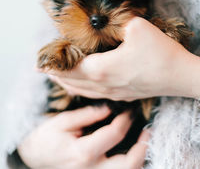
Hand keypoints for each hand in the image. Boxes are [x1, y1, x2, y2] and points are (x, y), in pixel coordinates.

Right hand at [18, 106, 148, 168]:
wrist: (33, 159)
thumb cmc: (46, 138)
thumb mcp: (63, 122)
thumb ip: (88, 115)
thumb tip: (110, 106)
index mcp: (83, 153)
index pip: (114, 134)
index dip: (125, 119)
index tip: (130, 109)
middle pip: (128, 164)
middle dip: (143, 146)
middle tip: (148, 130)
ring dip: (140, 158)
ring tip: (145, 142)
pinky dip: (130, 166)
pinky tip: (133, 154)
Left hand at [46, 17, 198, 100]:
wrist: (181, 76)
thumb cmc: (160, 52)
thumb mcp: (137, 27)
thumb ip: (116, 21)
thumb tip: (103, 18)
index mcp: (103, 68)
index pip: (71, 67)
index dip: (54, 64)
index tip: (39, 63)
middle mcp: (105, 84)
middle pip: (73, 81)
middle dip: (56, 75)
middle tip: (42, 70)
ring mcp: (114, 92)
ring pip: (83, 91)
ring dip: (67, 84)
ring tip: (56, 79)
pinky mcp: (123, 95)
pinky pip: (95, 95)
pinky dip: (81, 91)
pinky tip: (82, 88)